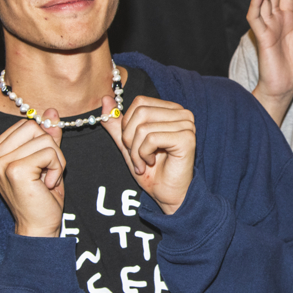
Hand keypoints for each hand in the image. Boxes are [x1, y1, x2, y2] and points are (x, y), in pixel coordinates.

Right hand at [0, 109, 65, 236]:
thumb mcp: (45, 161)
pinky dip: (57, 168)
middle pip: (34, 127)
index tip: (39, 167)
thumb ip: (46, 136)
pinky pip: (49, 152)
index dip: (43, 143)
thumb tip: (51, 112)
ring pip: (45, 139)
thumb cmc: (41, 196)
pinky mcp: (14, 170)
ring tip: (46, 180)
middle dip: (51, 148)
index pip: (26, 125)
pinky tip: (47, 185)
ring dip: (56, 160)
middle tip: (46, 173)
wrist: (38, 227)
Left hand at [102, 95, 196, 214]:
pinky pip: (151, 138)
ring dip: (136, 150)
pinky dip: (143, 154)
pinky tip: (151, 163)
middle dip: (129, 138)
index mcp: (171, 110)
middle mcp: (182, 113)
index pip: (140, 102)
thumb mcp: (128, 144)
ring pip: (144, 126)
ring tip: (142, 163)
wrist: (166, 193)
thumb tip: (105, 100)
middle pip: (141, 112)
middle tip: (135, 156)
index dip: (128, 123)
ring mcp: (186, 125)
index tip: (131, 144)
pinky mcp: (186, 139)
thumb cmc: (152, 170)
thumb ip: (117, 123)